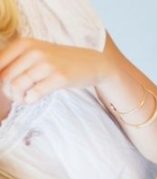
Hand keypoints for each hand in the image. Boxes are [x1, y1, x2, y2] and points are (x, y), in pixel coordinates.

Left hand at [0, 38, 114, 103]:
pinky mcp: (59, 77)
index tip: (6, 87)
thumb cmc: (60, 61)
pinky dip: (30, 100)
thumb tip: (0, 79)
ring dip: (18, 97)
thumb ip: (16, 61)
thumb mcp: (36, 53)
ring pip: (17, 85)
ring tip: (24, 99)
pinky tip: (33, 100)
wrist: (91, 63)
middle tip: (16, 96)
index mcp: (24, 43)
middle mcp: (34, 51)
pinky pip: (35, 93)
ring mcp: (47, 64)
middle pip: (5, 76)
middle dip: (7, 91)